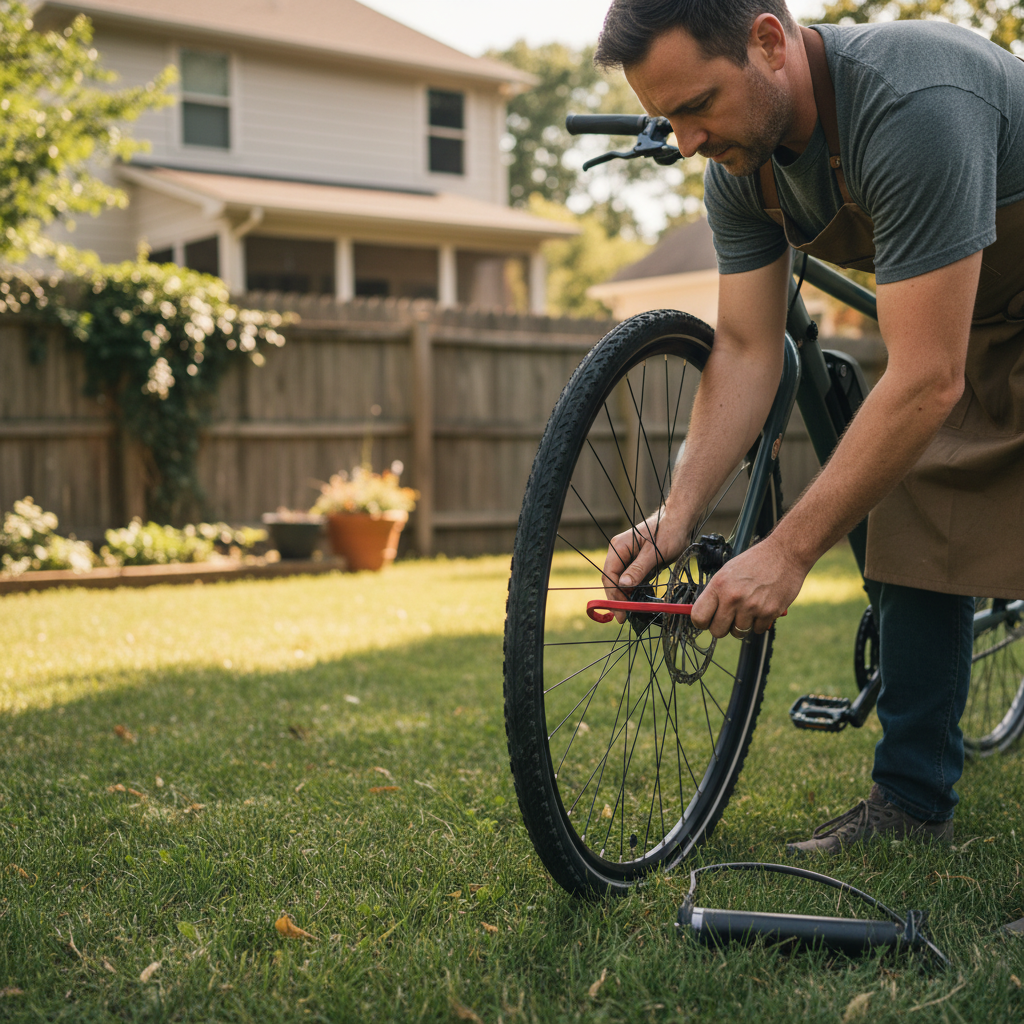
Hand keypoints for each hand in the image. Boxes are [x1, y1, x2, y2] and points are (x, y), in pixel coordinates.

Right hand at [602, 507, 688, 622]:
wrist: (680, 523)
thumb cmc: (668, 533)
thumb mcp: (654, 553)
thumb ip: (638, 569)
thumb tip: (623, 585)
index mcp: (619, 547)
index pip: (609, 575)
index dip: (613, 595)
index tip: (620, 612)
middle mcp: (619, 552)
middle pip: (612, 580)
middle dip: (617, 598)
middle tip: (624, 617)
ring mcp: (627, 556)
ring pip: (621, 581)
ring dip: (625, 596)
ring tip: (632, 611)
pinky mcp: (636, 561)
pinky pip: (630, 578)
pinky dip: (633, 590)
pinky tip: (639, 599)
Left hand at [690, 535, 805, 638]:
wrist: (784, 554)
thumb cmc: (754, 562)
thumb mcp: (727, 572)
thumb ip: (715, 594)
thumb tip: (702, 615)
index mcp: (718, 585)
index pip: (698, 617)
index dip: (701, 622)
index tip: (706, 621)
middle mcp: (733, 597)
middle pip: (717, 631)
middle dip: (722, 627)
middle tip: (729, 617)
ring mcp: (752, 606)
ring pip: (738, 632)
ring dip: (742, 624)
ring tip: (748, 608)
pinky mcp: (769, 612)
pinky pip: (757, 630)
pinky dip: (759, 623)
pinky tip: (761, 607)